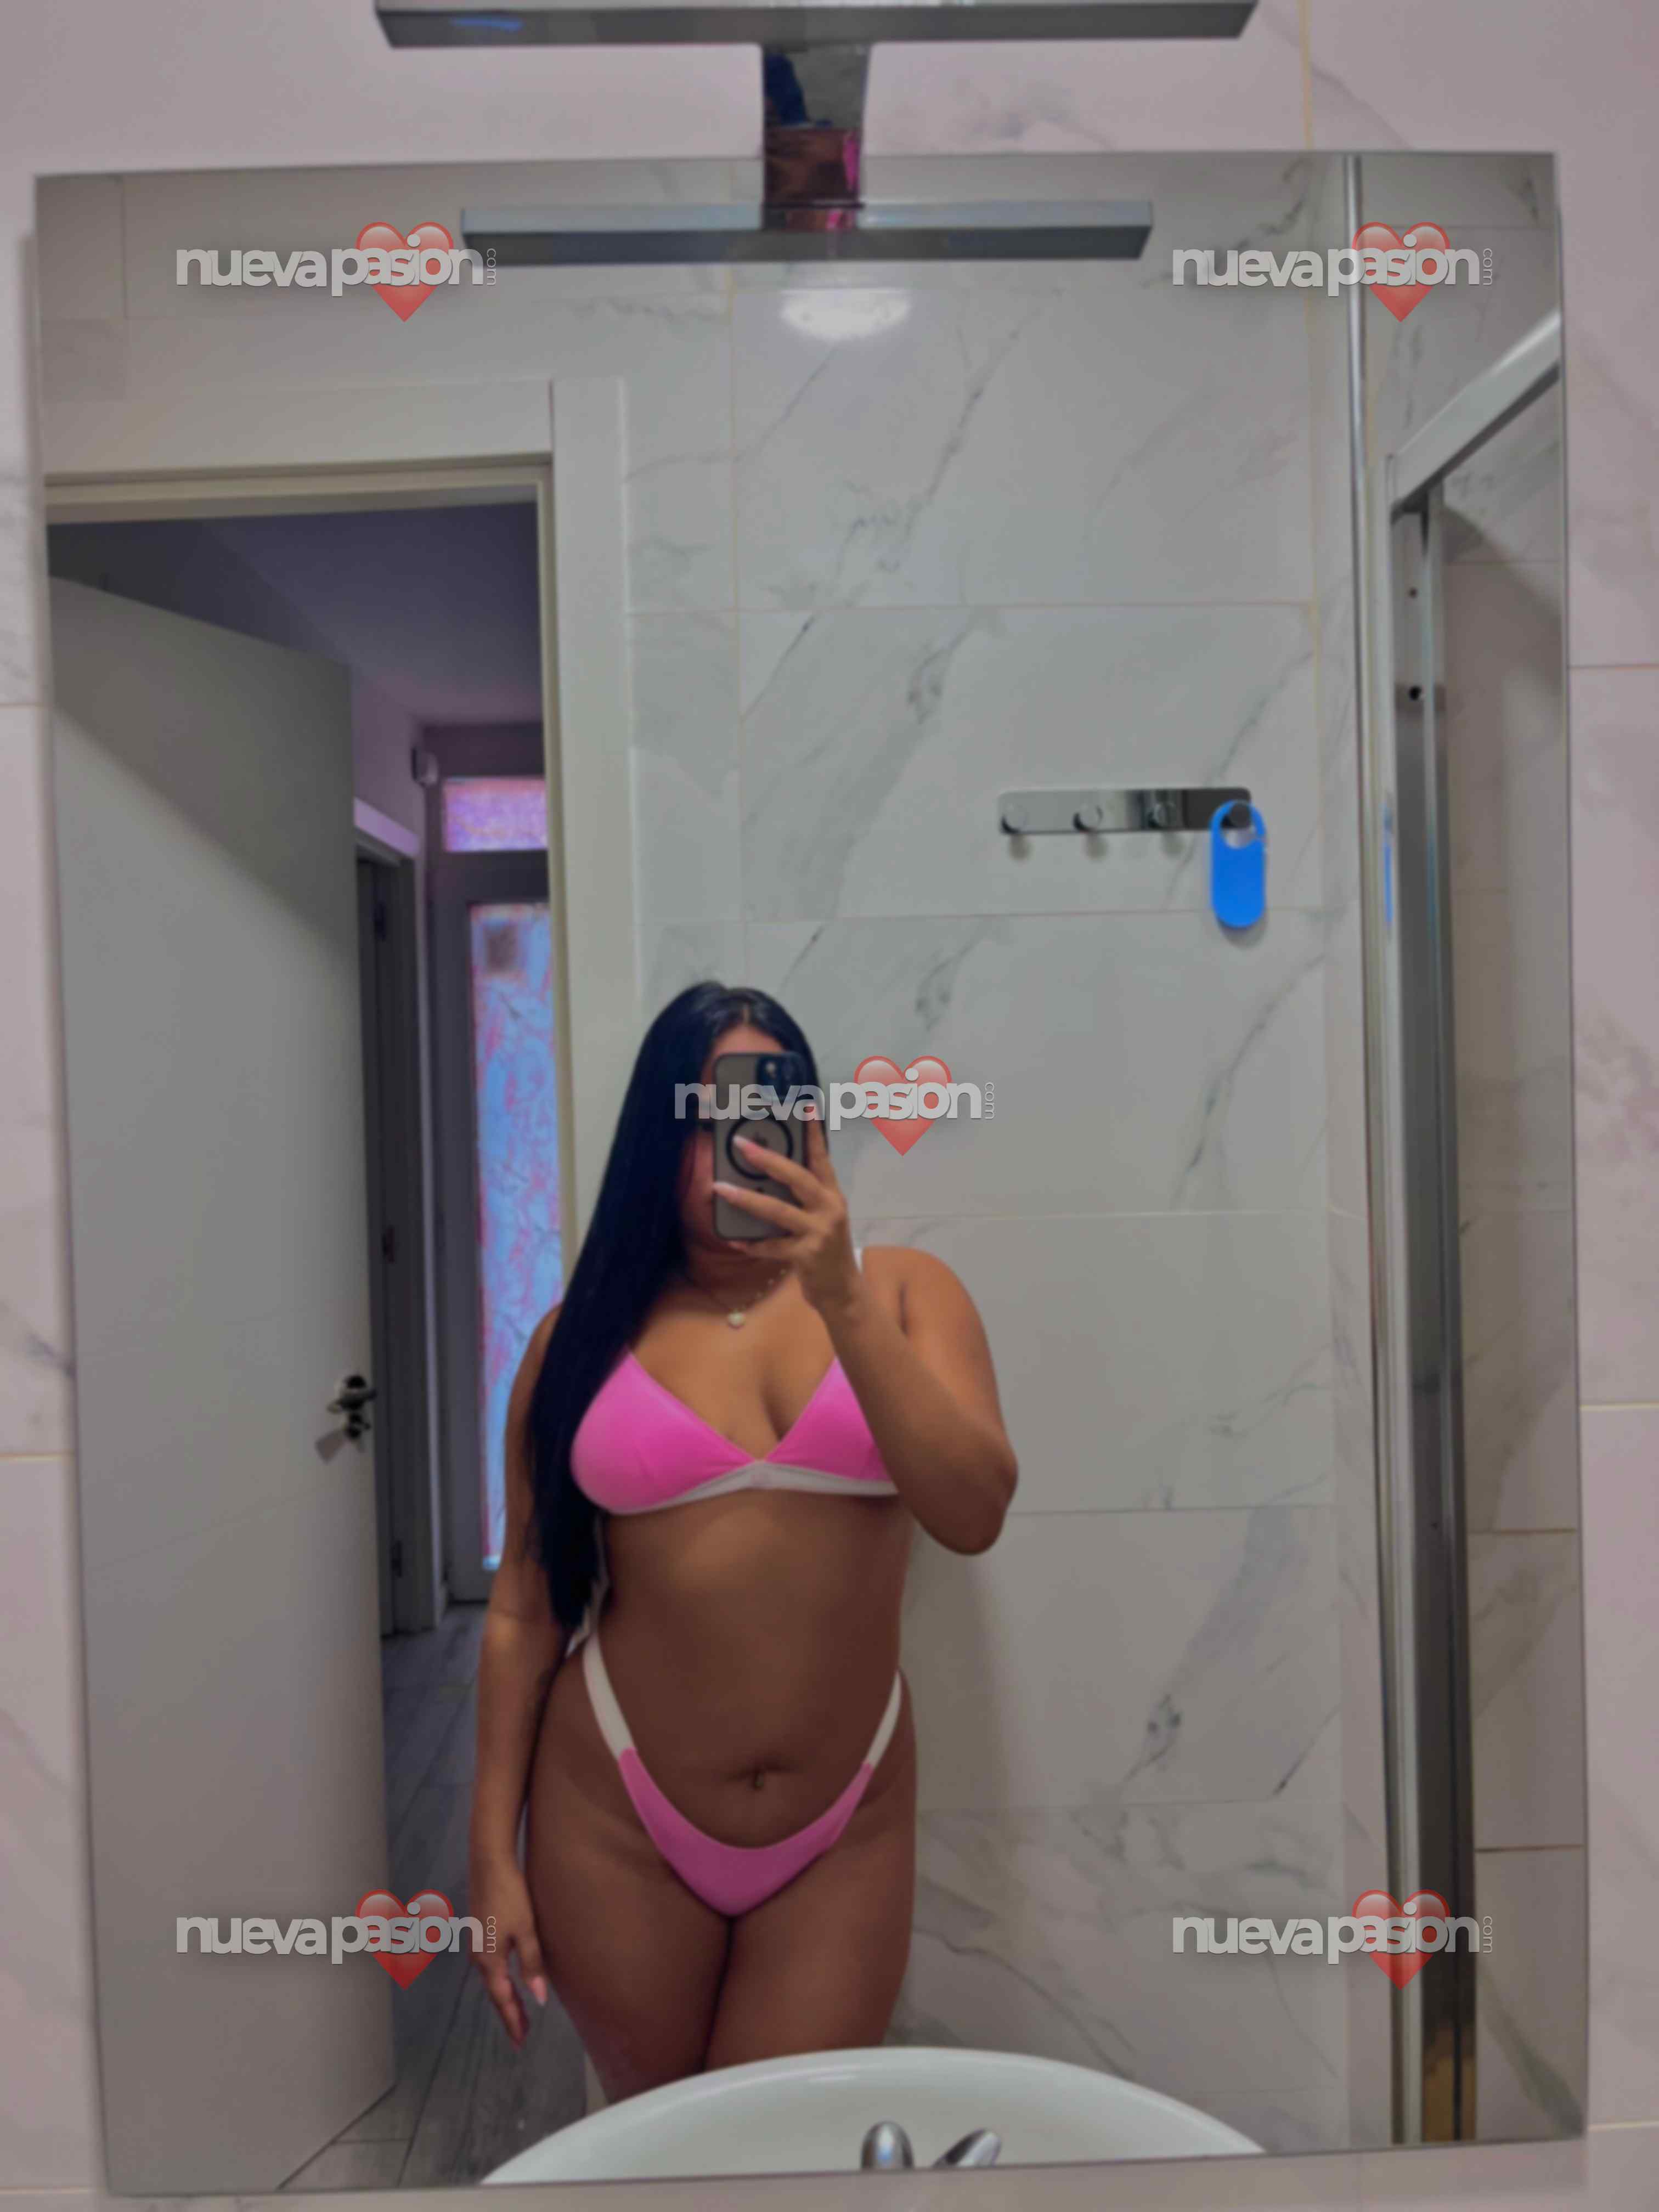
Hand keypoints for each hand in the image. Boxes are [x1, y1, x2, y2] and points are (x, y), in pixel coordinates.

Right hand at [469, 1854, 548, 2047]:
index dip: (513, 2021)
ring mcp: (478, 1943)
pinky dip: (501, 1979)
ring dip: (505, 1997)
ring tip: (519, 2012)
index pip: (503, 1999)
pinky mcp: (481, 1931)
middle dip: (509, 2013)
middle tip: (521, 2035)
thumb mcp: (526, 1931)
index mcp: (490, 1960)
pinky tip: (509, 1979)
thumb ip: (531, 1965)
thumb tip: (538, 2000)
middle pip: (496, 1992)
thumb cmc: (510, 1895)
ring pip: (493, 1979)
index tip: (520, 2042)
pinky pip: (492, 1965)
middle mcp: (479, 1956)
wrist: (489, 1862)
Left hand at [714, 1115, 861, 1316]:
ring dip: (746, 1199)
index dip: (813, 1133)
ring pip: (777, 1211)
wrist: (842, 1291)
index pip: (822, 1158)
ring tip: (721, 1189)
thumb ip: (806, 1197)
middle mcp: (829, 1209)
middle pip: (797, 1178)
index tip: (804, 1106)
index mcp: (832, 1195)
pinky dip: (751, 1243)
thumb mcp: (824, 1217)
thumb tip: (772, 1172)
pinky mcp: (806, 1256)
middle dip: (768, 1160)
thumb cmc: (827, 1249)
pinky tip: (733, 1239)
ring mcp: (818, 1233)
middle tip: (742, 1145)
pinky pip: (771, 1246)